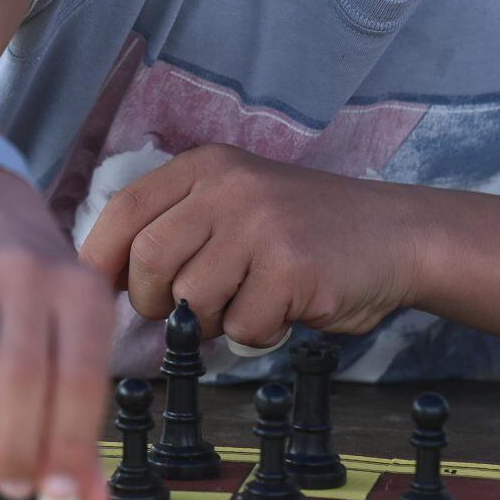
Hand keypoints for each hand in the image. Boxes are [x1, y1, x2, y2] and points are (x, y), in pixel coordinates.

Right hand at [0, 167, 114, 499]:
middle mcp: (31, 274)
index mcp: (82, 295)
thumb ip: (77, 425)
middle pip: (23, 374)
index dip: (69, 443)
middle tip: (11, 486)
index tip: (58, 495)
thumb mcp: (71, 342)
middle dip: (17, 444)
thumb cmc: (33, 300)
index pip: (81, 379)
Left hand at [76, 145, 419, 347]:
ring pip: (192, 300)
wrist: (398, 235)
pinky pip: (241, 326)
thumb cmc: (309, 232)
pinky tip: (286, 307)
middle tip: (186, 311)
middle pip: (149, 260)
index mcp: (208, 166)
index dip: (102, 257)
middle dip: (156, 302)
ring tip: (249, 302)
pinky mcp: (291, 266)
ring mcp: (262, 224)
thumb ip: (181, 228)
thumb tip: (113, 284)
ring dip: (213, 322)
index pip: (125, 209)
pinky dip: (258, 333)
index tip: (103, 291)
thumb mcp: (239, 205)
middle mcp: (230, 186)